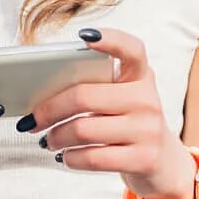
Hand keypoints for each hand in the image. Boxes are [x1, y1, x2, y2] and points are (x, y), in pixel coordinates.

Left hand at [17, 28, 194, 198]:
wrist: (164, 163)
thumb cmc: (130, 125)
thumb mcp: (123, 99)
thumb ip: (95, 88)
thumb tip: (42, 95)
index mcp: (140, 76)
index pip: (131, 49)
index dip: (110, 39)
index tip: (83, 35)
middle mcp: (146, 99)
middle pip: (84, 97)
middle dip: (49, 110)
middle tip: (34, 120)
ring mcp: (147, 130)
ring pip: (82, 130)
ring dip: (55, 137)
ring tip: (49, 140)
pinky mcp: (143, 159)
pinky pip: (92, 157)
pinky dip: (70, 158)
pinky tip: (66, 156)